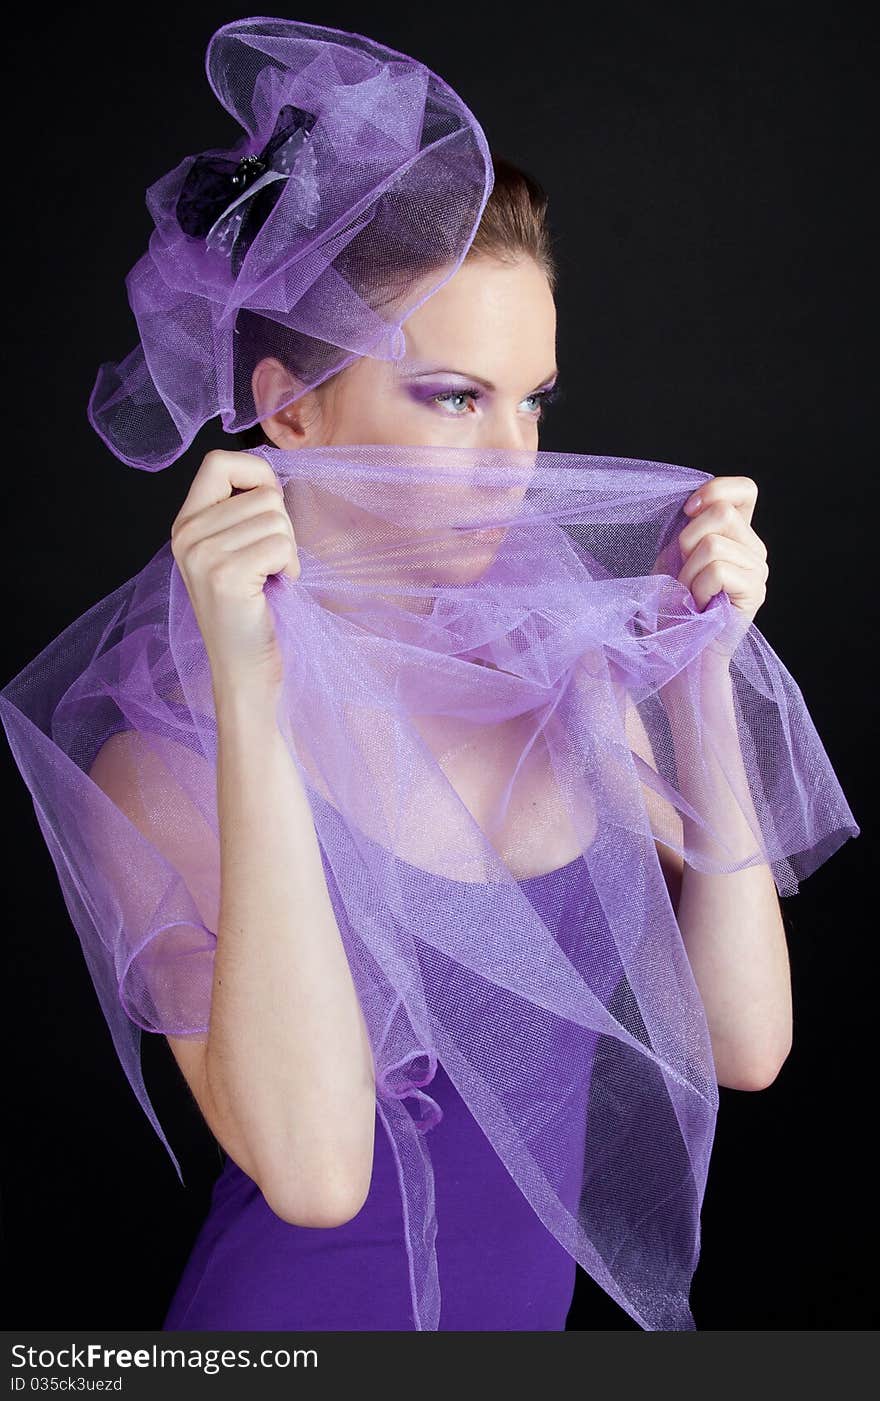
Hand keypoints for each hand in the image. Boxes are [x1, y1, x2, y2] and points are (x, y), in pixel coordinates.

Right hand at [171, 449, 300, 699]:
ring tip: (269, 579)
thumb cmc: (251, 610)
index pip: (219, 461)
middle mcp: (186, 534)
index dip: (256, 474)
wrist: (244, 672)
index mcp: (186, 523)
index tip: (268, 507)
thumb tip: (271, 475)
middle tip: (270, 563)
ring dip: (287, 550)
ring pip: (276, 518)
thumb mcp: (234, 552)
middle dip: (282, 526)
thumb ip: (241, 512)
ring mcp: (202, 554)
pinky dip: (289, 566)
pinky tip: (274, 587)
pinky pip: (280, 544)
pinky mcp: (225, 575)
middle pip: (262, 493)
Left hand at [677, 476, 768, 628]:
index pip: (744, 489)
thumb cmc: (673, 603)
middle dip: (687, 541)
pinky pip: (718, 570)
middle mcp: (753, 548)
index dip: (715, 490)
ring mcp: (758, 569)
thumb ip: (691, 525)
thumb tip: (698, 504)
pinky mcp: (755, 591)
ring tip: (691, 593)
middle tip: (685, 573)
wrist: (678, 646)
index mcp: (736, 534)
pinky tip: (700, 603)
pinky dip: (697, 587)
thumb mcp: (675, 554)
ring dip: (688, 572)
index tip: (688, 511)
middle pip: (722, 512)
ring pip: (713, 544)